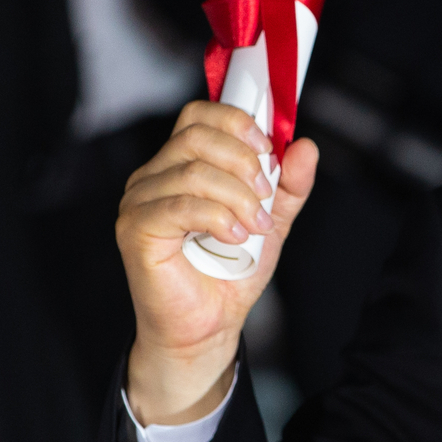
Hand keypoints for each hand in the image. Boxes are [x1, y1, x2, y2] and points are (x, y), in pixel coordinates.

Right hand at [115, 101, 317, 424]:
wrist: (208, 326)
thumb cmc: (229, 273)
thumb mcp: (271, 220)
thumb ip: (288, 185)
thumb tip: (306, 146)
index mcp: (180, 164)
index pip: (199, 116)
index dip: (237, 122)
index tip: (269, 149)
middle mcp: (153, 176)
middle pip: (196, 135)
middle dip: (242, 159)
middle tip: (265, 194)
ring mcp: (139, 201)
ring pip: (193, 172)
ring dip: (236, 196)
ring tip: (256, 226)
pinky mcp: (135, 229)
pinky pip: (180, 206)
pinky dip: (218, 217)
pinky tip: (235, 236)